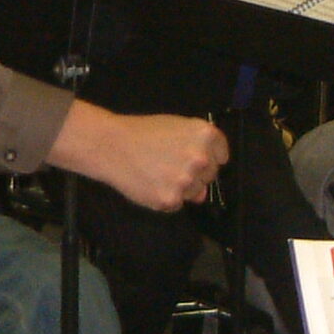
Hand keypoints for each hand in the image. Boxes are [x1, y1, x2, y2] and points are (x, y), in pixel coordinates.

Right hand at [47, 101, 226, 211]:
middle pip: (210, 175)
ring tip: (157, 172)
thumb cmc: (143, 132)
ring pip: (194, 192)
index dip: (209, 156)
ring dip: (181, 187)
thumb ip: (196, 150)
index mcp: (205, 136)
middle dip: (195, 172)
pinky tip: (150, 183)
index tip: (193, 156)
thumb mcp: (175, 129)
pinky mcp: (170, 200)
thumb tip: (202, 192)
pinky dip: (165, 198)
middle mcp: (201, 159)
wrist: (112, 146)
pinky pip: (176, 204)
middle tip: (170, 163)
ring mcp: (187, 181)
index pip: (222, 155)